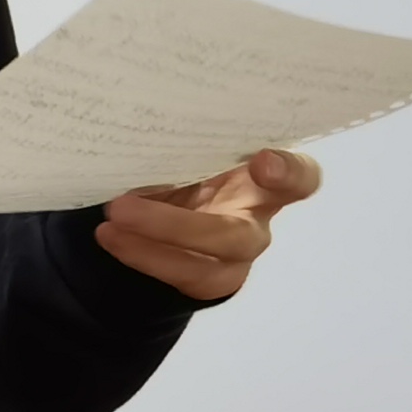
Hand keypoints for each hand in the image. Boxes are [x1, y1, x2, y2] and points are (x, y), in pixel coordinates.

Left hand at [97, 148, 317, 300]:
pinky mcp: (215, 278)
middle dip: (176, 227)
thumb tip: (140, 133)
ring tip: (110, 222)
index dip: (289, 173)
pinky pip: (182, 274)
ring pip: (205, 263)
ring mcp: (238, 252)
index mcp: (266, 177)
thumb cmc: (193, 161)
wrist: (177, 204)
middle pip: (236, 235)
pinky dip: (141, 254)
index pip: (301, 177)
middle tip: (121, 206)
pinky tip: (110, 237)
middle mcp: (258, 216)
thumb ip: (188, 143)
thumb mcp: (194, 147)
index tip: (261, 162)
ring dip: (152, 242)